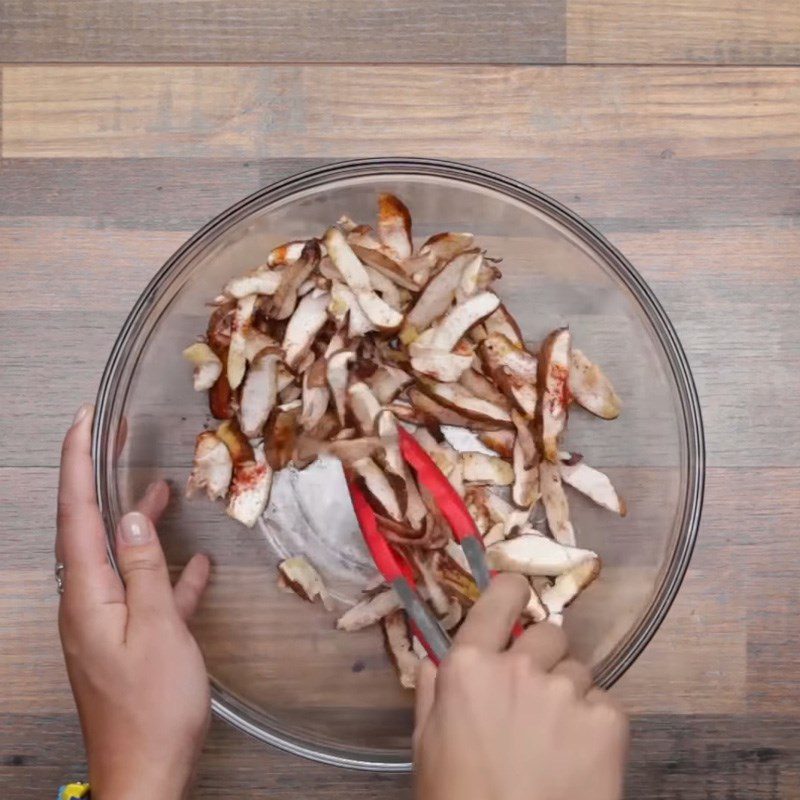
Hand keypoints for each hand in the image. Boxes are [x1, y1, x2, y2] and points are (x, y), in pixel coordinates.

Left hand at [57, 405, 211, 799]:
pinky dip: (166, 575)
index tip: (83, 423)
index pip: (76, 514)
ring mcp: (108, 624)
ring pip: (123, 559)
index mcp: (87, 596)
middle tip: (117, 441)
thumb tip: (131, 520)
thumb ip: (144, 570)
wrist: (147, 776)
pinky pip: (146, 596)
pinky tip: (196, 567)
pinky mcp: (131, 643)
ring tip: (163, 491)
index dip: (77, 465)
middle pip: (92, 530)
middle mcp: (88, 604)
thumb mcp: (155, 629)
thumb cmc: (152, 708)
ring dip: (140, 524)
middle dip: (102, 482)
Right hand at [413, 573, 628, 799]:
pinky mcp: (609, 720)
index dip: (514, 593)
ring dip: (571, 694)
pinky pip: (607, 704)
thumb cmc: (457, 799)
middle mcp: (521, 666)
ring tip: (558, 740)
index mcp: (470, 666)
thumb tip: (435, 659)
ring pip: (580, 672)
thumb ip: (433, 692)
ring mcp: (567, 691)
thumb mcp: (426, 746)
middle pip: (550, 634)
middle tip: (537, 700)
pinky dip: (597, 725)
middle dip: (545, 658)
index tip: (519, 599)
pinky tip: (580, 760)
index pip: (502, 598)